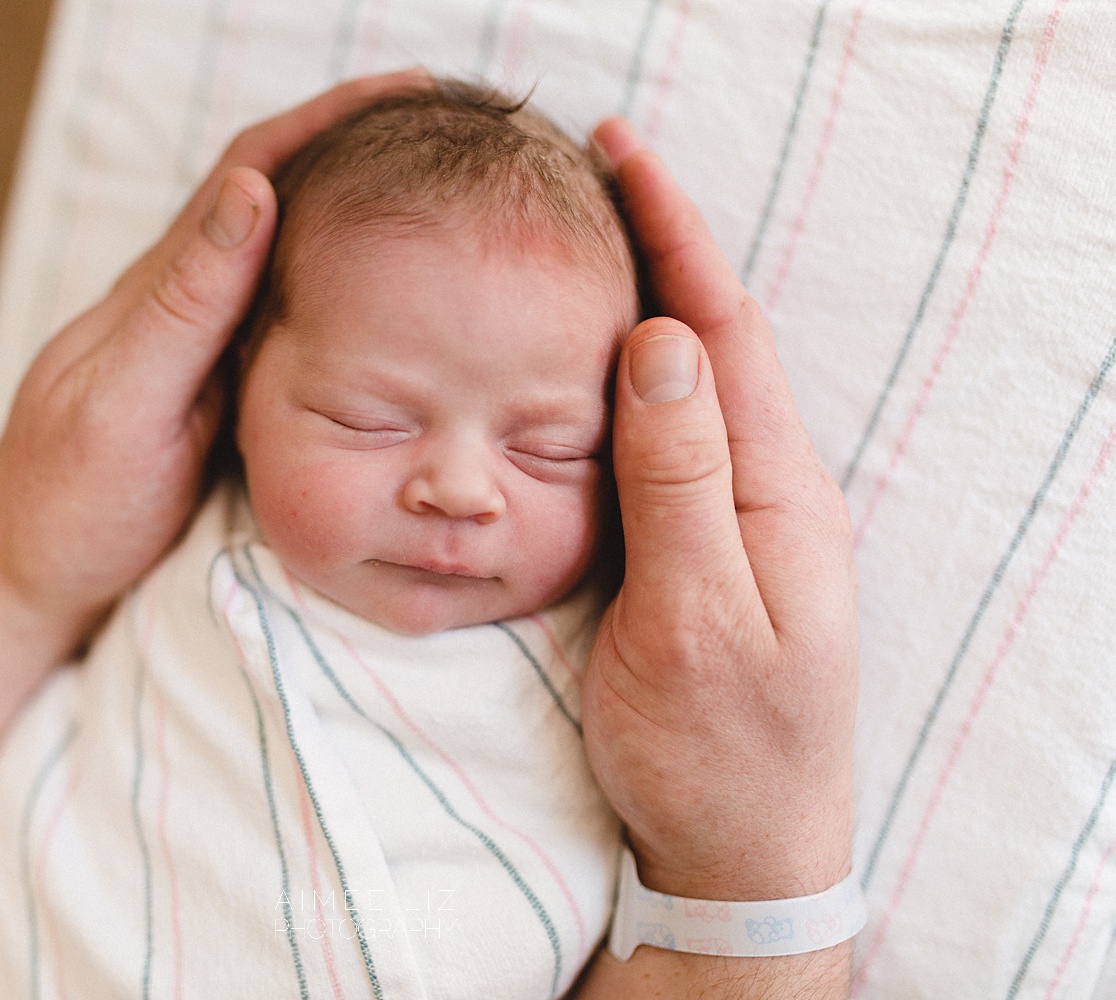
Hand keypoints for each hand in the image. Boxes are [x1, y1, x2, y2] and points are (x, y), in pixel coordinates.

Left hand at [0, 69, 430, 635]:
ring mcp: (214, 347)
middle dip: (364, 150)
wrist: (37, 570)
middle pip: (286, 196)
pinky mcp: (232, 393)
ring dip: (367, 216)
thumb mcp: (125, 400)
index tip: (412, 90)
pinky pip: (305, 323)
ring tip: (453, 198)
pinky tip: (404, 303)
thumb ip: (184, 303)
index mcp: (169, 286)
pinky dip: (359, 293)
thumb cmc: (70, 495)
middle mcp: (195, 301)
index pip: (254, 169)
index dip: (327, 118)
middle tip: (458, 132)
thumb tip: (254, 190)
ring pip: (299, 258)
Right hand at [583, 119, 858, 902]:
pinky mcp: (705, 550)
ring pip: (692, 386)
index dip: (675, 239)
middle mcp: (767, 490)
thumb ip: (682, 482)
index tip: (623, 156)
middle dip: (661, 247)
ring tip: (592, 240)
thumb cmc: (718, 752)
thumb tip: (659, 346)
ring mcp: (739, 520)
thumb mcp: (697, 619)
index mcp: (774, 493)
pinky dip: (629, 377)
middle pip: (713, 340)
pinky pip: (672, 437)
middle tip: (597, 172)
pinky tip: (595, 366)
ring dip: (647, 300)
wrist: (741, 854)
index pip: (722, 333)